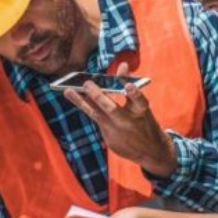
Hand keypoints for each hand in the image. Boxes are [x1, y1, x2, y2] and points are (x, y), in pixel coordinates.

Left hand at [62, 63, 176, 176]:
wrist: (150, 151)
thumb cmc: (144, 122)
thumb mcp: (142, 106)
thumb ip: (130, 86)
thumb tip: (123, 65)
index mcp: (142, 112)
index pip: (140, 101)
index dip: (134, 93)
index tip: (128, 86)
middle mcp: (129, 123)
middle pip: (111, 109)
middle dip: (98, 96)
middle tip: (86, 84)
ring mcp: (118, 133)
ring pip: (96, 115)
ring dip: (81, 102)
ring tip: (67, 91)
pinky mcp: (110, 140)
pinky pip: (96, 121)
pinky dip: (87, 108)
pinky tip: (75, 98)